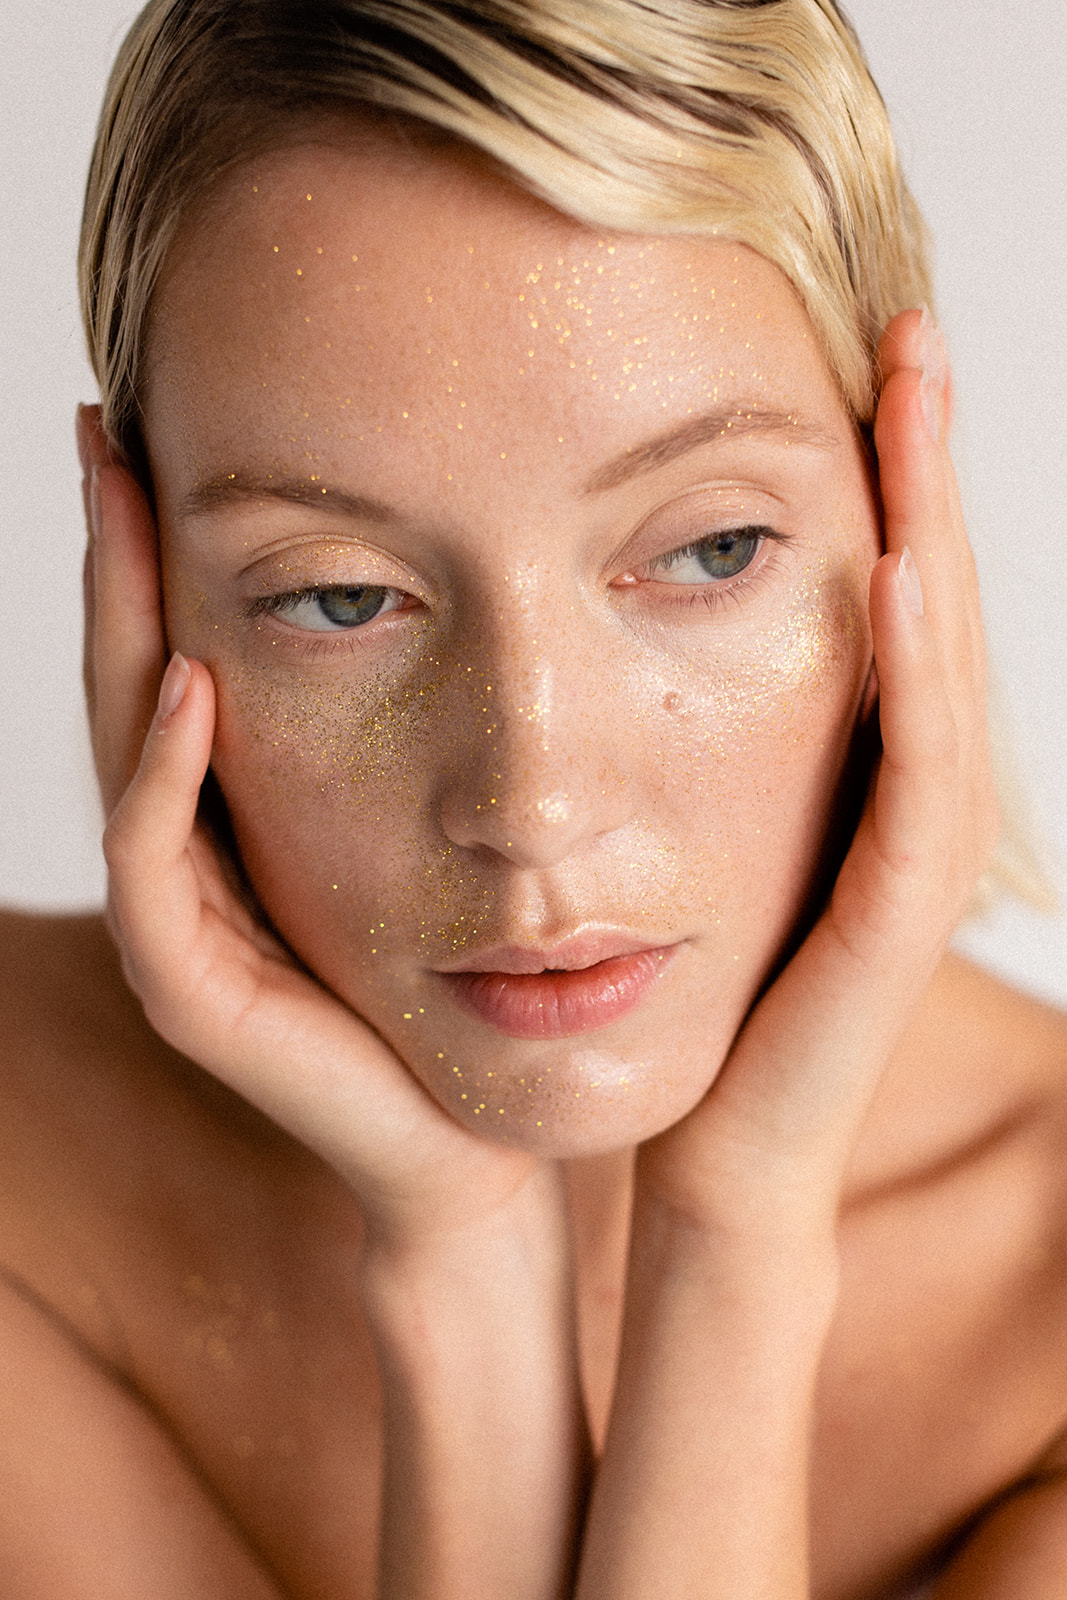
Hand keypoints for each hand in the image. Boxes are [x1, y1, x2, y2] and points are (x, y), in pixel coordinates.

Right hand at [76, 406, 549, 1245]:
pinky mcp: (195, 991)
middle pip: (136, 680)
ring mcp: (183, 922)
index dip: (174, 551)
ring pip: (123, 751)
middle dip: (119, 560)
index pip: (189, 655)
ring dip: (121, 631)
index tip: (173, 425)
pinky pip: (159, 869)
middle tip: (109, 430)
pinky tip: (196, 682)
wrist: (476, 1134)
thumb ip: (441, 726)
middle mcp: (197, 853)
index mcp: (248, 810)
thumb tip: (494, 579)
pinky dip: (166, 774)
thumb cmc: (477, 982)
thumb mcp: (454, 828)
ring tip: (123, 508)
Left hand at [637, 308, 998, 1235]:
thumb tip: (590, 600)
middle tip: (906, 325)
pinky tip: (887, 567)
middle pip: (923, 591)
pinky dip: (912, 668)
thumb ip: (673, 722)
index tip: (842, 347)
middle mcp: (898, 782)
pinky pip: (916, 769)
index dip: (874, 468)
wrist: (709, 1137)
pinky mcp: (898, 905)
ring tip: (913, 396)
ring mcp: (911, 842)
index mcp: (849, 752)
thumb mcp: (676, 821)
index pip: (873, 582)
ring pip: (937, 655)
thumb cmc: (682, 983)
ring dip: (930, 522)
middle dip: (918, 459)